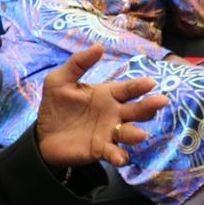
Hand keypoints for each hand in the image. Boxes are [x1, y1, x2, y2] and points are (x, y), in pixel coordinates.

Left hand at [35, 46, 166, 169]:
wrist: (42, 136)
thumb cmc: (56, 106)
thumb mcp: (60, 81)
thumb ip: (78, 63)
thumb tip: (99, 46)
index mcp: (108, 95)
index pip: (129, 89)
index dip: (140, 86)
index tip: (150, 83)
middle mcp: (114, 113)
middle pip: (137, 109)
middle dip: (150, 106)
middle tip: (161, 102)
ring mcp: (110, 132)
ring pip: (129, 132)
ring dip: (136, 133)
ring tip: (139, 135)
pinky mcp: (101, 149)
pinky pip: (115, 153)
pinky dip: (120, 156)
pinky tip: (121, 158)